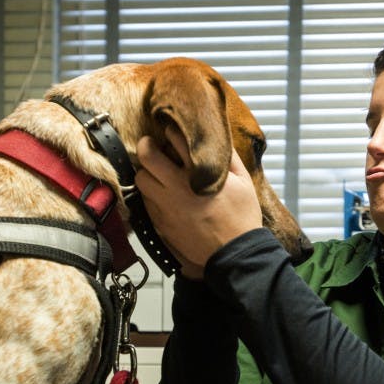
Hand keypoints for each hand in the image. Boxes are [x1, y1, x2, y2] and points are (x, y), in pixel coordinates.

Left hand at [136, 126, 262, 279]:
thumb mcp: (243, 181)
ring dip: (148, 173)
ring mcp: (166, 206)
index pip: (174, 137)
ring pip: (140, 179)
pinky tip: (165, 196)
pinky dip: (151, 195)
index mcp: (198, 172)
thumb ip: (228, 156)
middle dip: (147, 146)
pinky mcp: (160, 222)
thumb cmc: (241, 216)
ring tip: (159, 174)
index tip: (173, 133)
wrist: (234, 252)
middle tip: (153, 147)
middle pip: (146, 154)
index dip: (172, 131)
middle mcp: (177, 186)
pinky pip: (146, 202)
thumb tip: (218, 138)